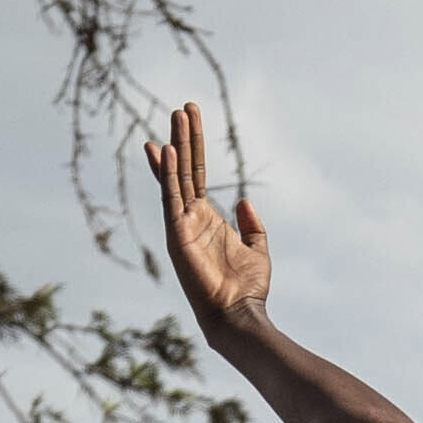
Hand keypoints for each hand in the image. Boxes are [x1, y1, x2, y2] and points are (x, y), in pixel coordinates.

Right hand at [146, 103, 271, 338]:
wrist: (237, 315)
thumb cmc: (246, 288)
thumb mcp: (257, 248)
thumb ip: (251, 224)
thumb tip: (243, 199)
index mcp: (207, 218)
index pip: (195, 174)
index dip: (193, 146)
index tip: (189, 118)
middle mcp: (190, 217)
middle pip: (183, 168)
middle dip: (183, 137)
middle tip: (181, 107)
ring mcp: (181, 224)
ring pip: (175, 177)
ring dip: (175, 147)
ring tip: (174, 117)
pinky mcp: (177, 234)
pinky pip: (170, 197)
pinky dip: (167, 174)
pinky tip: (165, 150)